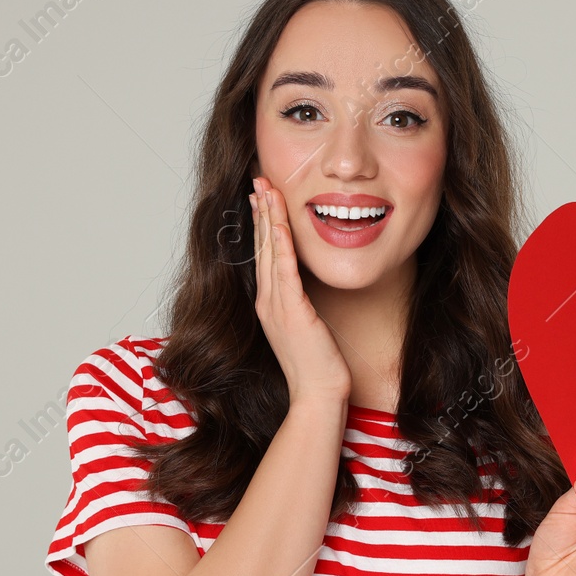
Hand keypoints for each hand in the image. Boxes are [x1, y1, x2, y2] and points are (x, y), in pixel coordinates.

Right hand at [250, 176, 351, 406]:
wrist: (317, 394)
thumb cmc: (317, 366)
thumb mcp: (307, 327)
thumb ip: (302, 303)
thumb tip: (307, 286)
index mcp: (270, 304)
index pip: (264, 255)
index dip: (262, 223)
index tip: (262, 198)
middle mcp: (268, 302)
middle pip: (261, 247)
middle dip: (260, 211)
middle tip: (258, 181)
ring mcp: (277, 306)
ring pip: (269, 252)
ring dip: (267, 218)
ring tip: (265, 189)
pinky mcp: (292, 312)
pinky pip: (285, 272)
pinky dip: (280, 245)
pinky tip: (278, 223)